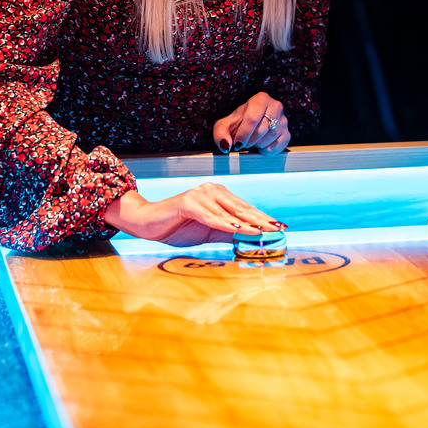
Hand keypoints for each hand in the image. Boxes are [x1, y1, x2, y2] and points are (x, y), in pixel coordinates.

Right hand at [103, 183, 286, 246]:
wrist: (148, 224)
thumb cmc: (178, 226)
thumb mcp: (208, 231)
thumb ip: (227, 232)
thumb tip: (250, 237)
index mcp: (219, 195)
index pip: (245, 209)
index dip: (263, 218)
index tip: (279, 227)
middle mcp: (212, 190)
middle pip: (242, 208)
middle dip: (262, 220)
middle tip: (279, 228)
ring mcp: (201, 194)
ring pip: (229, 212)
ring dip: (247, 223)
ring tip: (264, 231)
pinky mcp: (189, 202)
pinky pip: (210, 216)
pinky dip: (224, 224)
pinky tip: (237, 229)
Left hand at [213, 91, 290, 154]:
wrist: (248, 125)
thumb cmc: (237, 123)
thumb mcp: (224, 125)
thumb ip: (220, 134)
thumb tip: (226, 145)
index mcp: (260, 99)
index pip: (252, 118)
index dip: (243, 134)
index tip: (237, 143)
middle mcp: (275, 106)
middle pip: (261, 129)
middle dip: (249, 140)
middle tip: (242, 143)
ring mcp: (283, 120)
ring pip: (269, 138)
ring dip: (257, 144)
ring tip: (252, 141)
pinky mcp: (287, 133)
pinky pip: (279, 145)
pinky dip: (268, 150)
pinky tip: (261, 147)